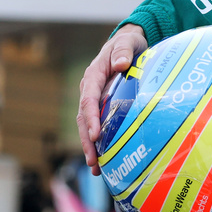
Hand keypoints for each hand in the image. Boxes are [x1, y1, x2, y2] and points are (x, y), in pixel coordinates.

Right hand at [76, 25, 147, 174]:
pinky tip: (104, 161)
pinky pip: (97, 126)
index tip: (95, 135)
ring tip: (96, 168)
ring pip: (87, 125)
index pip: (88, 100)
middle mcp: (90, 90)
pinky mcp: (102, 106)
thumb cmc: (127, 44)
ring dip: (90, 146)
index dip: (90, 118)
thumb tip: (120, 64)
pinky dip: (98, 143)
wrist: (128, 45)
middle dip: (87, 140)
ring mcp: (95, 99)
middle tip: (93, 160)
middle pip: (83, 118)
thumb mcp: (126, 43)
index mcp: (93, 76)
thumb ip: (123, 51)